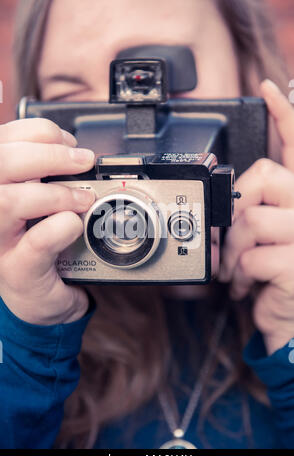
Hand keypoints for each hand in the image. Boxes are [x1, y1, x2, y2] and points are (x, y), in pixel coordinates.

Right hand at [0, 118, 95, 324]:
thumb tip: (72, 150)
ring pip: (8, 202)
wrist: (36, 295)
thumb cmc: (36, 241)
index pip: (1, 142)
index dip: (37, 132)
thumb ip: (42, 173)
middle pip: (0, 164)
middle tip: (84, 161)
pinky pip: (36, 242)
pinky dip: (61, 227)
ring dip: (56, 193)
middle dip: (49, 155)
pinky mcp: (16, 272)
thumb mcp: (35, 200)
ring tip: (82, 198)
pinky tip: (74, 225)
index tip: (68, 141)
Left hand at [218, 79, 293, 354]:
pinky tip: (247, 285)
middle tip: (233, 237)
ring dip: (233, 248)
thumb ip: (259, 213)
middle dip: (236, 208)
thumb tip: (232, 199)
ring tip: (238, 269)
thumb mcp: (271, 242)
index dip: (285, 114)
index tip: (268, 87)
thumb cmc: (282, 282)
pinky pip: (251, 255)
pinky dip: (239, 273)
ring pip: (250, 218)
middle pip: (263, 176)